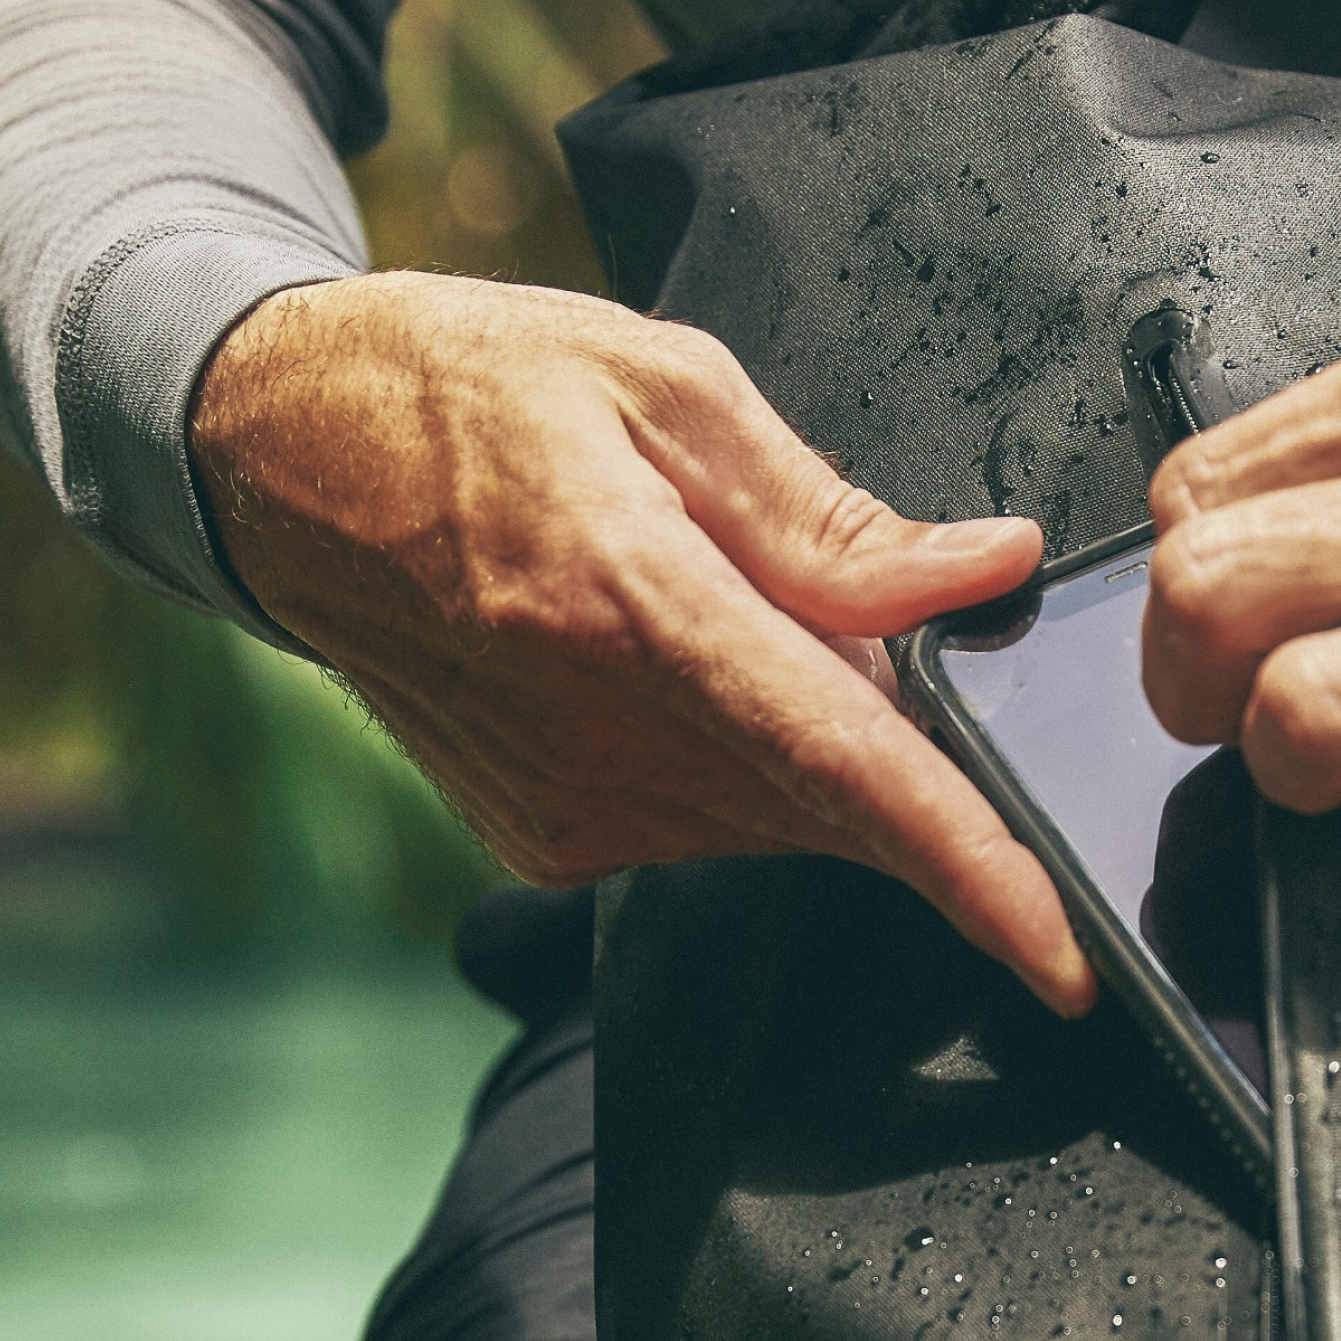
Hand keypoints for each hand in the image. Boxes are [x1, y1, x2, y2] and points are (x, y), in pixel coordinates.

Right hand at [191, 271, 1095, 1010]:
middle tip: (875, 620)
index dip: (970, 870)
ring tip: (734, 603)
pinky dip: (752, 759)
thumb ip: (833, 512)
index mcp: (628, 604)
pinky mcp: (550, 840)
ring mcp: (567, 808)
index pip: (843, 769)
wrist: (275, 462)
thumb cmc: (464, 391)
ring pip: (788, 816)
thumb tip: (985, 569)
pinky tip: (688, 660)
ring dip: (823, 741)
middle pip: (836, 804)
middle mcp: (594, 737)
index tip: (1065, 954)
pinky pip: (718, 821)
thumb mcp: (666, 386)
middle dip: (915, 750)